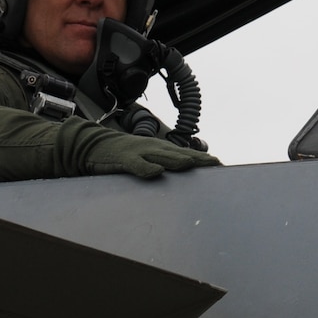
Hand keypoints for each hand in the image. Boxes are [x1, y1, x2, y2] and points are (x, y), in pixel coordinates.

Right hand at [87, 131, 221, 178]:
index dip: (203, 160)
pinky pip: (137, 165)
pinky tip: (156, 172)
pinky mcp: (124, 159)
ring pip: (161, 156)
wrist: (95, 145)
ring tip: (191, 163)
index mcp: (161, 149)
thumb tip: (184, 169)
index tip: (221, 165)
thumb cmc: (125, 153)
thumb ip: (164, 162)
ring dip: (176, 160)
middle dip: (198, 160)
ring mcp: (140, 152)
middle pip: (180, 154)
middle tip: (216, 164)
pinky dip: (146, 168)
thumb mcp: (147, 157)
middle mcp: (154, 148)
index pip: (187, 154)